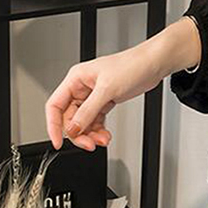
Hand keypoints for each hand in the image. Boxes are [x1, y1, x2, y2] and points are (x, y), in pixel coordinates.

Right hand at [44, 46, 161, 151]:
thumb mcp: (107, 89)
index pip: (55, 105)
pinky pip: (96, 120)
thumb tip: (73, 129)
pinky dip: (99, 130)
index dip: (53, 125)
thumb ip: (88, 111)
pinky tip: (105, 135)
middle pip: (70, 117)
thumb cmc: (132, 65)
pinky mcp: (106, 100)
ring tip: (102, 140)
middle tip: (89, 144)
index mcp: (76, 79)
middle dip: (79, 133)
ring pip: (83, 121)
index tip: (59, 142)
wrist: (153, 64)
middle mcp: (82, 87)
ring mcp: (94, 95)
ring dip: (91, 134)